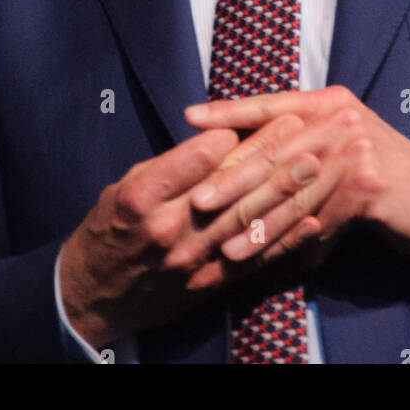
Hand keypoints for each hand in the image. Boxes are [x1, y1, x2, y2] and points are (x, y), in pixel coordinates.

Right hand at [58, 113, 327, 350]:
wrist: (94, 294)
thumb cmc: (110, 228)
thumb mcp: (125, 185)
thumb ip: (170, 166)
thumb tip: (218, 138)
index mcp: (143, 197)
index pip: (198, 159)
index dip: (237, 135)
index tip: (269, 115)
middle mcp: (168, 228)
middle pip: (230, 187)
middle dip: (272, 156)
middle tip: (305, 130)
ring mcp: (191, 260)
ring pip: (247, 222)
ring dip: (286, 193)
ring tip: (315, 165)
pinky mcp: (207, 285)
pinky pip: (253, 261)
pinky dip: (284, 241)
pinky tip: (312, 221)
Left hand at [184, 86, 409, 270]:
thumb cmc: (383, 177)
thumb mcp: (342, 150)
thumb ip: (300, 150)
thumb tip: (242, 166)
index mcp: (328, 102)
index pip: (270, 104)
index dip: (229, 111)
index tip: (189, 116)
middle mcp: (340, 117)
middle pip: (274, 150)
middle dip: (232, 179)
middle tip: (197, 201)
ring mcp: (356, 147)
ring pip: (291, 191)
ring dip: (255, 224)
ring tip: (226, 246)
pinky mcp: (368, 183)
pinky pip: (317, 219)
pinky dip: (292, 244)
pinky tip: (271, 261)